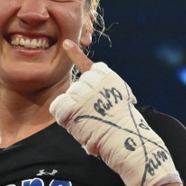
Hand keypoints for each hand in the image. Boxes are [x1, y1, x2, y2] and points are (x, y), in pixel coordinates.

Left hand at [50, 40, 180, 185]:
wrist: (126, 141)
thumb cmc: (125, 125)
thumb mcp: (122, 99)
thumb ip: (108, 90)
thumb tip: (104, 89)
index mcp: (110, 78)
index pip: (89, 65)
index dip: (77, 56)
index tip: (65, 44)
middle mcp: (97, 83)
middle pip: (79, 83)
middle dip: (83, 97)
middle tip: (95, 113)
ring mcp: (84, 95)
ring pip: (70, 94)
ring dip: (74, 106)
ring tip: (88, 120)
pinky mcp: (74, 108)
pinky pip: (59, 105)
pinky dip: (63, 114)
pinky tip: (71, 120)